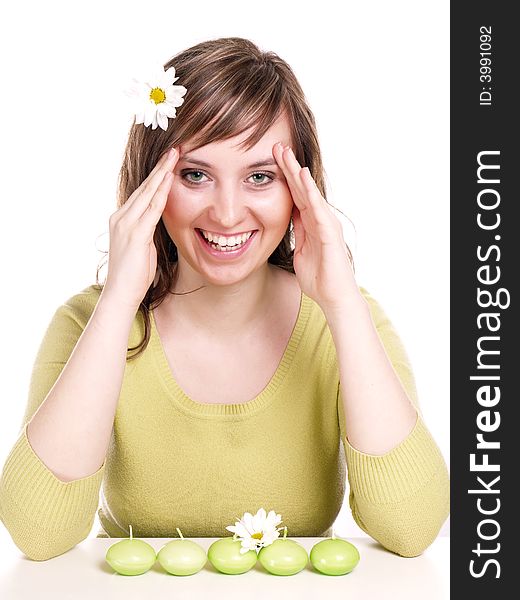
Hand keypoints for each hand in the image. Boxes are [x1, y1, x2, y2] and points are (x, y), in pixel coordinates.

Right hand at [102, 147, 179, 311]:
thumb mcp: (143, 247)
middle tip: (175, 148)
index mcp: (122, 219)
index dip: (156, 176)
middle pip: (144, 186)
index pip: (142, 192)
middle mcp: (121, 217)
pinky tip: (170, 178)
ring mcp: (126, 224)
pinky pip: (152, 208)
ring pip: (148, 192)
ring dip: (162, 173)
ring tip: (175, 155)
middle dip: (161, 167)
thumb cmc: (134, 275)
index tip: (169, 160)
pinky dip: (161, 191)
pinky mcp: (135, 234)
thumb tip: (159, 223)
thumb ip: (149, 231)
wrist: (121, 293)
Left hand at [273, 142, 359, 313]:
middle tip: (276, 145)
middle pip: (302, 188)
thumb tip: (290, 217)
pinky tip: (302, 177)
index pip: (296, 194)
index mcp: (310, 223)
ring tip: (286, 154)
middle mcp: (320, 219)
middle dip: (288, 166)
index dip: (284, 176)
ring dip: (298, 173)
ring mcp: (326, 224)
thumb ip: (297, 232)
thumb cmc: (319, 277)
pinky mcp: (329, 233)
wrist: (334, 297)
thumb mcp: (301, 250)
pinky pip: (318, 209)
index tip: (270, 159)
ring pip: (310, 193)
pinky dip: (310, 192)